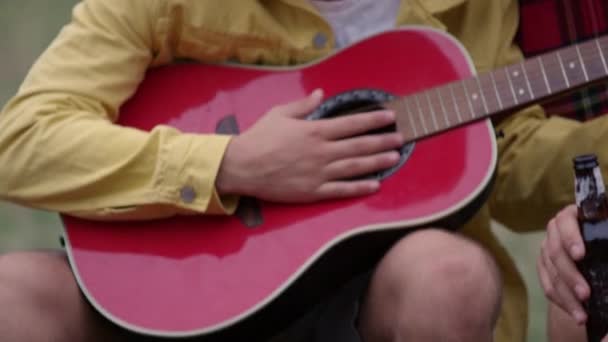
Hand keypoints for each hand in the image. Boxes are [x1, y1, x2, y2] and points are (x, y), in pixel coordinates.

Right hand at [215, 89, 403, 202]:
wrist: (242, 166)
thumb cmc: (259, 138)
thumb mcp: (279, 114)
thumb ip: (303, 105)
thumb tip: (320, 94)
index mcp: (315, 131)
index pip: (352, 124)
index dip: (374, 120)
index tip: (390, 117)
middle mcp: (322, 151)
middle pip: (360, 146)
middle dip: (383, 141)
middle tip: (402, 138)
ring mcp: (319, 172)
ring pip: (356, 167)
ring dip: (378, 162)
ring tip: (395, 157)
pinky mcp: (313, 191)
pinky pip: (342, 190)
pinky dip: (360, 188)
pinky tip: (375, 185)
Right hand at [537, 204, 589, 324]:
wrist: (599, 250)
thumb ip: (607, 237)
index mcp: (573, 216)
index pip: (565, 222)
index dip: (571, 238)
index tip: (580, 255)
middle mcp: (555, 231)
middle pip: (555, 252)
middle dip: (570, 275)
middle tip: (585, 294)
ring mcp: (547, 250)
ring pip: (551, 273)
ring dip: (566, 295)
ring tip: (582, 313)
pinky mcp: (544, 268)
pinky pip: (547, 286)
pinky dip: (562, 302)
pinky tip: (576, 314)